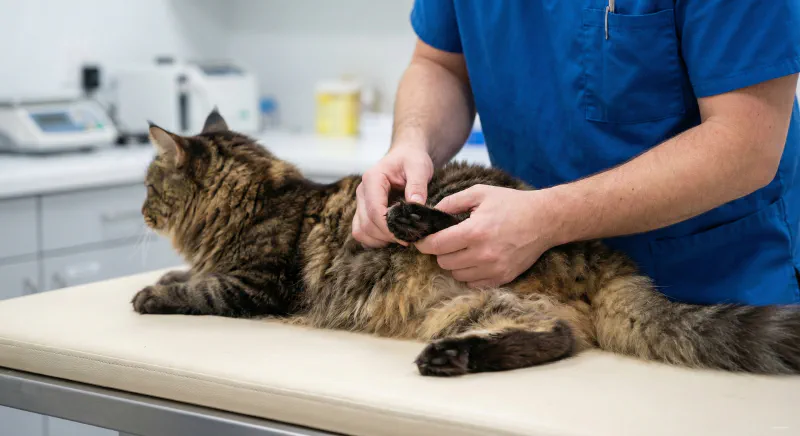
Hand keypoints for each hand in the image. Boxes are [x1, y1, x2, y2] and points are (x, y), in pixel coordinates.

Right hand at [352, 144, 433, 247]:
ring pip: (361, 231)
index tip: (407, 237)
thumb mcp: (419, 167)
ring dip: (380, 240)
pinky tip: (392, 236)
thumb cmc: (411, 159)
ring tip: (400, 237)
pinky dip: (374, 240)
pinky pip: (361, 232)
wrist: (405, 156)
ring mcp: (361, 203)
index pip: (374, 211)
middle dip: (387, 236)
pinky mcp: (363, 211)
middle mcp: (362, 192)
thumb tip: (416, 204)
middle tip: (409, 238)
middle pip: (366, 224)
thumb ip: (417, 185)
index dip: (389, 228)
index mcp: (372, 179)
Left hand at [415, 185, 565, 287]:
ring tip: (463, 249)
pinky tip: (475, 260)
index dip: (424, 243)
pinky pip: (473, 284)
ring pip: (457, 275)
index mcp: (475, 231)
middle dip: (441, 251)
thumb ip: (452, 202)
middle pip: (444, 262)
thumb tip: (431, 213)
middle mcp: (483, 254)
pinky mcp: (503, 278)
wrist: (544, 220)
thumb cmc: (511, 204)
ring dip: (455, 263)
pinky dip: (469, 274)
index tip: (422, 240)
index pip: (437, 245)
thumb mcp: (480, 193)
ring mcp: (494, 269)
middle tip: (448, 241)